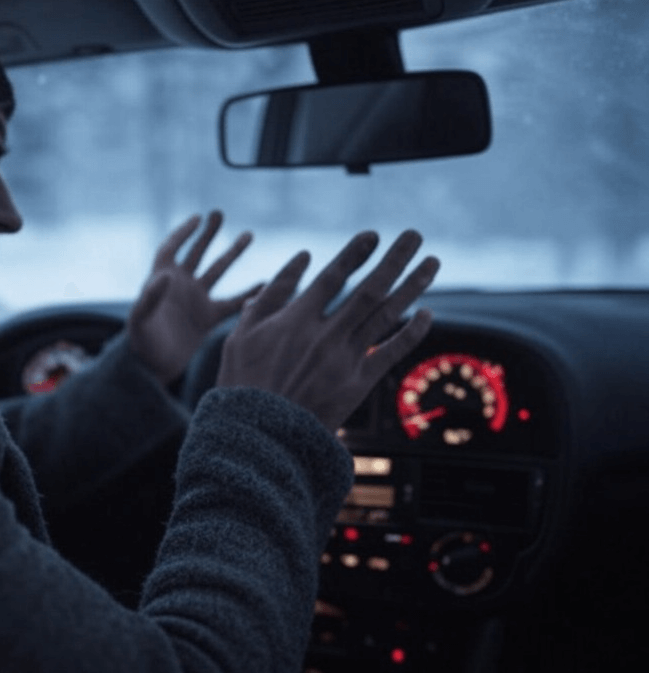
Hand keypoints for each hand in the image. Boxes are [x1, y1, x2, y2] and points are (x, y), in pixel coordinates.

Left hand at [128, 211, 262, 384]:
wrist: (152, 369)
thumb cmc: (141, 344)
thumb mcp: (140, 321)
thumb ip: (150, 297)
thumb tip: (166, 276)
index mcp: (161, 280)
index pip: (171, 248)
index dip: (182, 233)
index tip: (197, 218)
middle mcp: (180, 286)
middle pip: (196, 252)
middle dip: (208, 234)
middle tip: (219, 214)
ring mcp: (196, 301)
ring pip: (217, 271)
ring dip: (231, 253)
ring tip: (249, 234)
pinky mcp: (208, 318)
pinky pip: (232, 302)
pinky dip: (248, 293)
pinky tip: (266, 283)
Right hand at [216, 230, 439, 431]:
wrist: (258, 437)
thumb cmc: (242, 385)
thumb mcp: (240, 336)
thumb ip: (269, 297)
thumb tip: (299, 262)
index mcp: (294, 320)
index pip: (333, 277)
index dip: (354, 254)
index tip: (373, 236)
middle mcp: (325, 335)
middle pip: (368, 289)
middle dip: (394, 259)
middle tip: (414, 235)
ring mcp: (344, 360)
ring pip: (386, 316)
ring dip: (412, 287)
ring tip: (432, 263)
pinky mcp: (357, 384)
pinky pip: (391, 353)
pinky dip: (411, 332)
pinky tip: (427, 313)